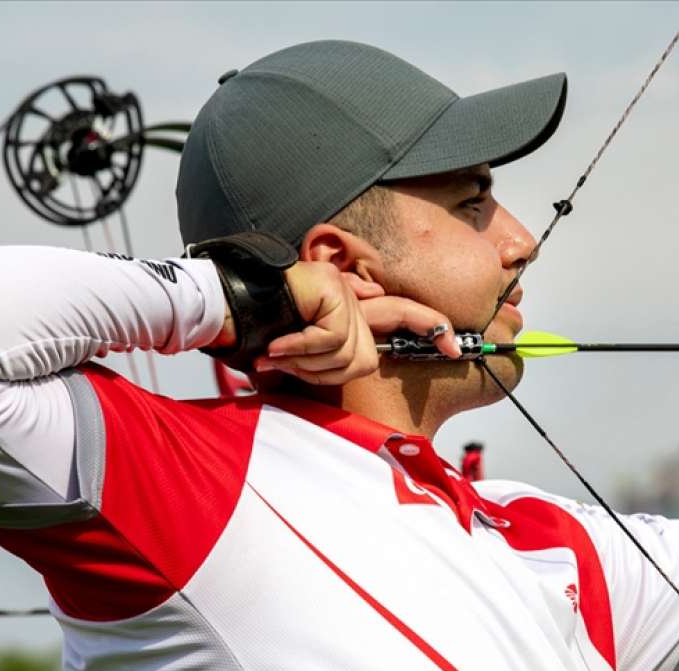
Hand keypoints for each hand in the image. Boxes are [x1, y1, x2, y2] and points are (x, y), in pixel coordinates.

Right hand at [252, 262, 460, 384]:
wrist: (225, 307)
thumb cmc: (256, 333)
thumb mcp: (298, 356)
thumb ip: (330, 357)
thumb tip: (362, 360)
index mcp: (347, 309)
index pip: (400, 315)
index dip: (429, 329)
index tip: (453, 349)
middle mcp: (351, 295)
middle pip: (366, 357)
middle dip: (325, 373)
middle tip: (287, 367)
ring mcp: (342, 288)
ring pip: (348, 354)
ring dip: (308, 364)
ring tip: (277, 354)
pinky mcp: (330, 288)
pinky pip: (330, 340)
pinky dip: (302, 351)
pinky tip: (276, 348)